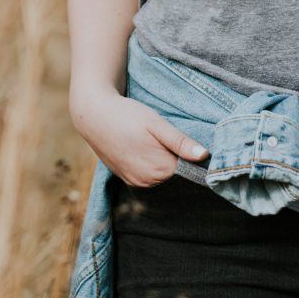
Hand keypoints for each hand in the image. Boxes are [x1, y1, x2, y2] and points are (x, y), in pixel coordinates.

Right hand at [69, 89, 208, 187]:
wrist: (93, 116)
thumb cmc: (127, 115)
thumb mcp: (157, 124)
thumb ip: (180, 142)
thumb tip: (205, 155)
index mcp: (159, 169)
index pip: (189, 168)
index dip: (190, 153)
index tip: (185, 138)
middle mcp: (147, 181)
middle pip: (175, 172)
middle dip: (176, 157)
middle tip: (166, 134)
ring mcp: (136, 182)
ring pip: (162, 174)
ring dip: (163, 160)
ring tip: (153, 139)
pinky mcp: (127, 178)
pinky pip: (148, 175)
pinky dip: (151, 164)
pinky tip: (144, 147)